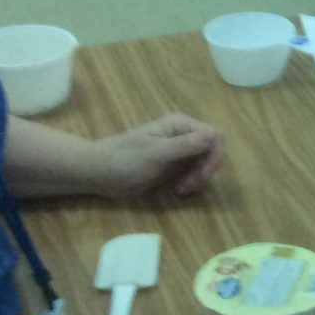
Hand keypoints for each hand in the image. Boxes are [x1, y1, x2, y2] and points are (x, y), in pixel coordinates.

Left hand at [89, 114, 224, 197]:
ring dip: (199, 178)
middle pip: (213, 150)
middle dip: (206, 170)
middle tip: (188, 186)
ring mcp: (179, 150)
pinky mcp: (174, 165)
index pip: (214, 137)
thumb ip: (185, 145)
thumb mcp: (156, 153)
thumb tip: (214, 137)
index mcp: (180, 124)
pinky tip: (177, 189)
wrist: (100, 173)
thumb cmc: (124, 160)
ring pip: (205, 163)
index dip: (213, 157)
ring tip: (180, 189)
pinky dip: (191, 182)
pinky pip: (194, 171)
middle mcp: (183, 134)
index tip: (200, 176)